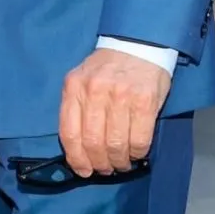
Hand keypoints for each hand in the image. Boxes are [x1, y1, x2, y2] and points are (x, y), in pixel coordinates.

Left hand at [58, 49, 171, 176]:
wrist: (139, 43)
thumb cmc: (109, 68)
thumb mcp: (82, 80)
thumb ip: (77, 108)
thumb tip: (79, 150)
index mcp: (74, 87)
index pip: (69, 133)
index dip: (76, 159)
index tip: (83, 170)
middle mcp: (95, 91)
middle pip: (92, 143)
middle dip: (99, 163)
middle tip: (105, 169)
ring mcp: (121, 95)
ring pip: (115, 144)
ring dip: (119, 161)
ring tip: (121, 163)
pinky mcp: (145, 101)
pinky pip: (139, 139)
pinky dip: (137, 153)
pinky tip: (136, 153)